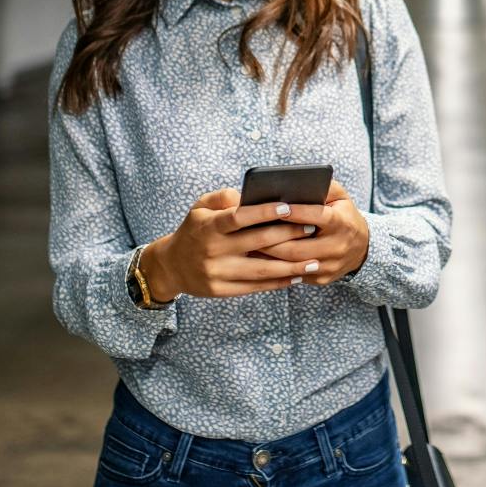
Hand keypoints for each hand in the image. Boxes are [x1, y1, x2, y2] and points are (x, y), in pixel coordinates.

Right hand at [145, 188, 321, 299]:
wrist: (171, 266)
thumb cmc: (194, 229)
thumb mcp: (200, 207)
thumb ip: (225, 197)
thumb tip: (253, 195)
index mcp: (208, 227)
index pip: (239, 217)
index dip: (264, 212)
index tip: (289, 206)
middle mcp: (213, 250)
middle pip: (257, 243)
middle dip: (288, 235)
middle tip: (312, 228)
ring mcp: (217, 273)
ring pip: (261, 270)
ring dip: (291, 267)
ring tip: (314, 261)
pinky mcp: (221, 290)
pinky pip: (255, 287)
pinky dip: (278, 282)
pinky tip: (297, 276)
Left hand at [255, 181, 369, 284]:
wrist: (362, 248)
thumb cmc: (343, 215)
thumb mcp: (340, 197)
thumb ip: (323, 187)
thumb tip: (296, 183)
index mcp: (342, 223)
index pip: (318, 217)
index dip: (298, 212)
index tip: (278, 207)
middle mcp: (338, 247)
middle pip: (299, 247)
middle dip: (273, 240)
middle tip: (251, 232)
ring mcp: (330, 266)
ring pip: (293, 264)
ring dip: (270, 256)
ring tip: (250, 246)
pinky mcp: (322, 279)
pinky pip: (295, 275)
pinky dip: (276, 267)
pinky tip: (261, 259)